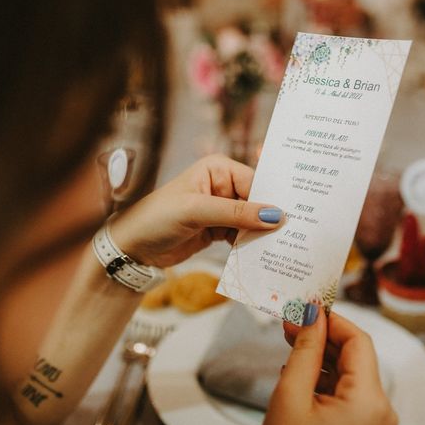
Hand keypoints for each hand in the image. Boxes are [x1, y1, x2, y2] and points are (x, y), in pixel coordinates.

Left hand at [111, 154, 281, 266]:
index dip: (271, 200)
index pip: (254, 182)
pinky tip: (260, 255)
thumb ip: (236, 213)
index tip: (291, 218)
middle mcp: (222, 185)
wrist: (133, 247)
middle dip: (268, 219)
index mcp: (218, 169)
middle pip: (257, 202)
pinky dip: (249, 245)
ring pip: (251, 221)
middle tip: (291, 236)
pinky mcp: (218, 230)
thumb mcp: (197, 211)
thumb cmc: (158, 217)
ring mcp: (221, 209)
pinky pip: (242, 236)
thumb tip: (275, 215)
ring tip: (279, 248)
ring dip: (260, 235)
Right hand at [261, 305, 396, 424]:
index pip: (358, 341)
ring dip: (320, 355)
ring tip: (292, 340)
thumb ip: (305, 350)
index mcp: (368, 402)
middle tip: (293, 321)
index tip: (308, 306)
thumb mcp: (290, 396)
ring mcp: (371, 419)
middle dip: (321, 336)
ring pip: (348, 371)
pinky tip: (300, 368)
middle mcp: (379, 410)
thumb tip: (313, 315)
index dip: (332, 320)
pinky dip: (324, 376)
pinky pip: (345, 389)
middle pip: (354, 355)